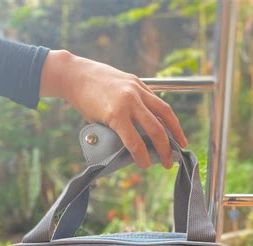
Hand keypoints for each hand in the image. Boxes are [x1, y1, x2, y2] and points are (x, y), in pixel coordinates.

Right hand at [40, 50, 187, 168]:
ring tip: (163, 163)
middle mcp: (138, 93)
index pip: (164, 108)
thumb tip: (131, 125)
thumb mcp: (116, 86)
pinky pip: (133, 139)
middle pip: (164, 120)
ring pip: (154, 130)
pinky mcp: (115, 114)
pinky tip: (142, 162)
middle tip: (173, 158)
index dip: (176, 126)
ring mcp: (128, 103)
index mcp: (139, 86)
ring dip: (162, 149)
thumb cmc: (89, 84)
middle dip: (172, 142)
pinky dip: (140, 154)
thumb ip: (127, 102)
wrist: (72, 75)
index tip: (181, 141)